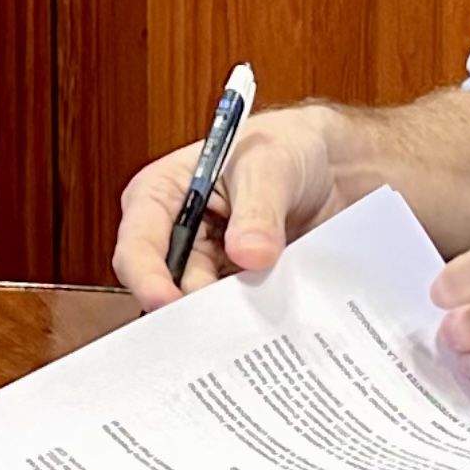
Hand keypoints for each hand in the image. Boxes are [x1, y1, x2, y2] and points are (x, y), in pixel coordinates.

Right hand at [113, 104, 341, 306]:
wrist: (331, 167)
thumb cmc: (286, 146)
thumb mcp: (271, 165)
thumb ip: (258, 209)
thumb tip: (248, 254)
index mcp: (161, 195)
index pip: (138, 243)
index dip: (146, 276)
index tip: (168, 302)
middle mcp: (176, 234)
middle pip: (166, 284)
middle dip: (190, 305)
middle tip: (221, 323)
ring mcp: (207, 262)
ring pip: (202, 304)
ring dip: (226, 313)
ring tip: (254, 318)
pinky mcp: (237, 282)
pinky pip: (235, 310)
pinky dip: (250, 315)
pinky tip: (270, 317)